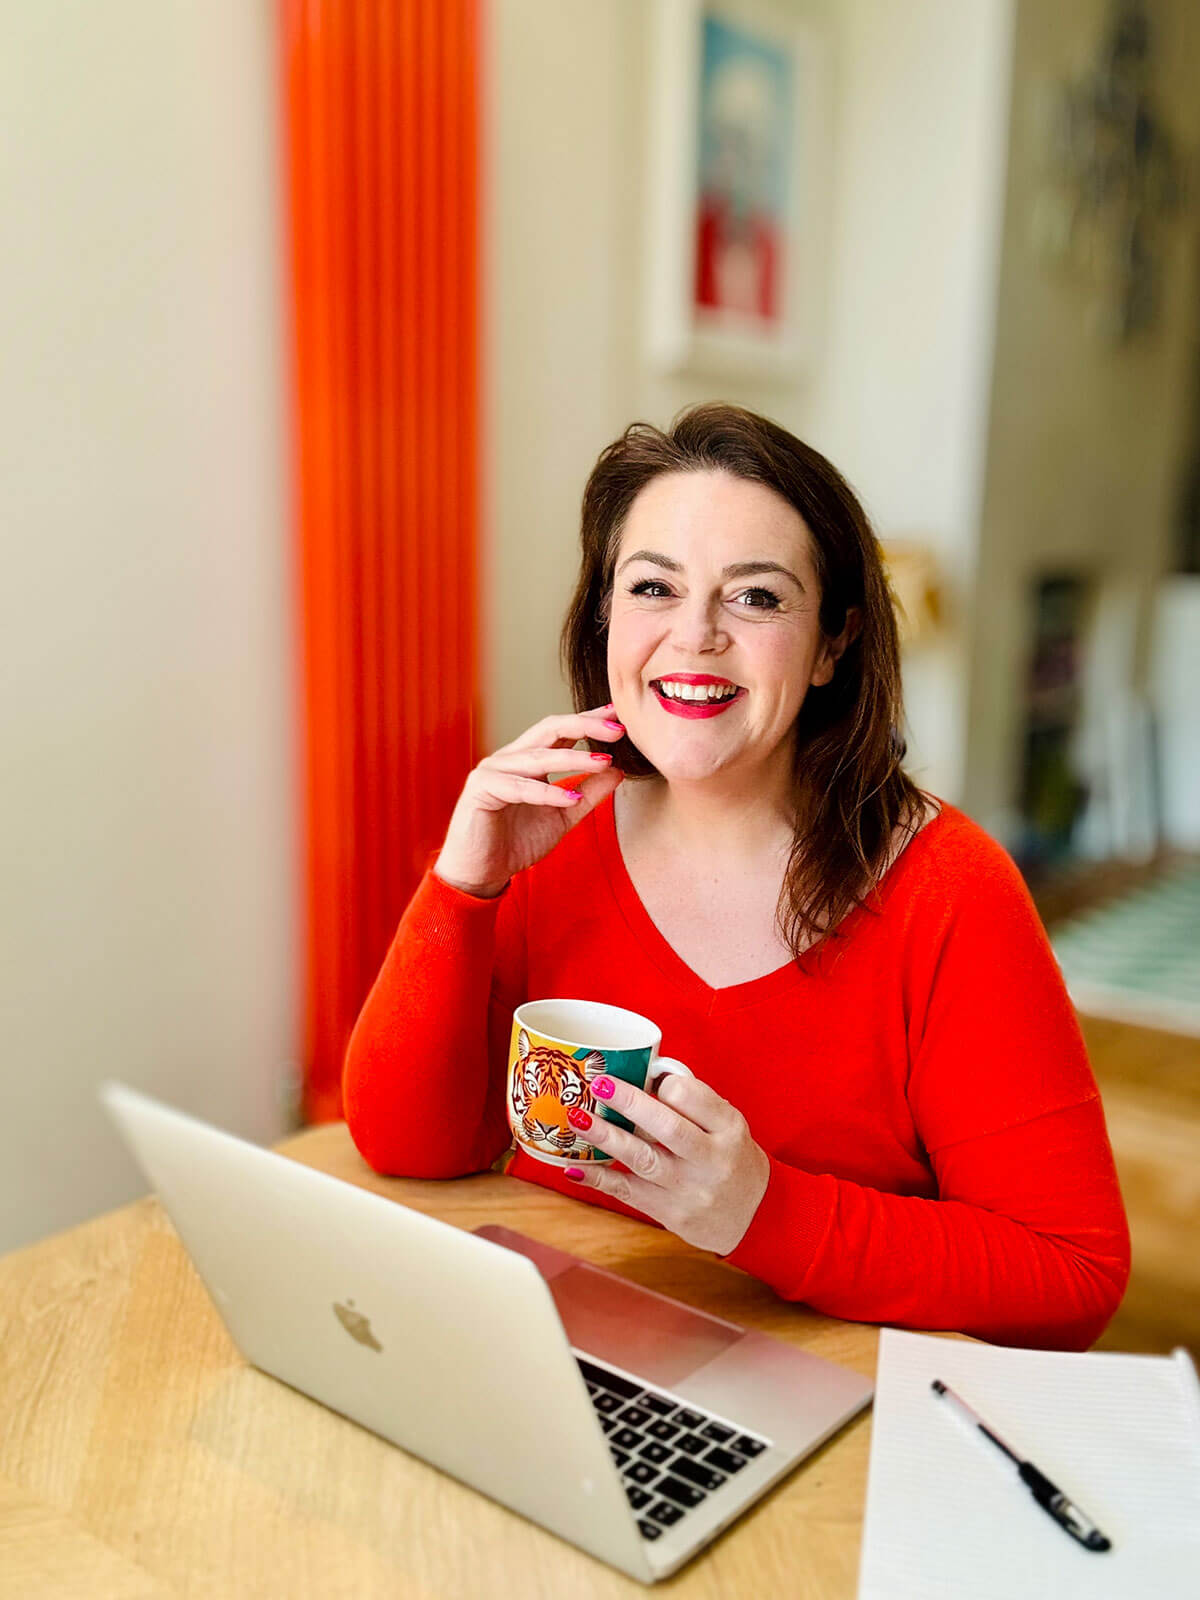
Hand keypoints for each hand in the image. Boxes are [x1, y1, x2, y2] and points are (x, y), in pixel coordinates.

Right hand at [434, 704, 625, 897]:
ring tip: (604, 761)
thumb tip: (618, 770)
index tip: (619, 715)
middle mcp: (510, 758)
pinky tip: (571, 798)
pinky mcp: (480, 790)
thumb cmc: (516, 842)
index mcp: (528, 760)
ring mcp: (493, 771)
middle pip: (549, 730)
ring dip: (573, 759)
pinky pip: (519, 788)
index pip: (561, 732)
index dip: (588, 721)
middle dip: (584, 726)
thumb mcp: (563, 816)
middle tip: (617, 729)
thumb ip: (588, 794)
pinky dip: (547, 792)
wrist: (481, 873)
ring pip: (537, 757)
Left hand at [563, 1072, 769, 1257]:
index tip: (644, 1076)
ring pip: (642, 1159)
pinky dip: (600, 1179)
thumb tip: (648, 1073)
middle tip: (599, 1084)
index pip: (692, 1097)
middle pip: (666, 1126)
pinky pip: (629, 1193)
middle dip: (628, 1102)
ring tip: (578, 1117)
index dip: (664, 1084)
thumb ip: (695, 1102)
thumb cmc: (733, 1160)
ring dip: (606, 1137)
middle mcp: (712, 1158)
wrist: (755, 1217)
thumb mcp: (729, 1126)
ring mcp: (690, 1189)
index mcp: (729, 1128)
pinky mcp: (671, 1213)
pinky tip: (576, 1167)